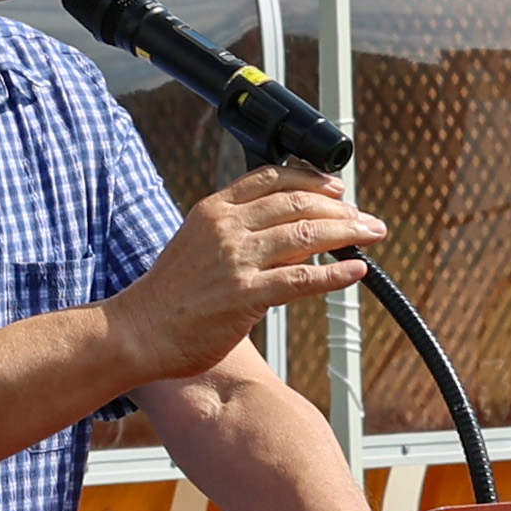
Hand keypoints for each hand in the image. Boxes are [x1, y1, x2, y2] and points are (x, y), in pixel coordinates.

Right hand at [102, 165, 386, 389]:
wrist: (138, 331)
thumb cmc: (168, 297)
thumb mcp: (196, 246)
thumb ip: (234, 234)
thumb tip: (284, 234)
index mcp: (213, 210)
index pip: (271, 179)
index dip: (311, 180)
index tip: (337, 189)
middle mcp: (227, 228)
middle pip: (297, 203)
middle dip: (340, 207)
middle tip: (365, 217)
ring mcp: (236, 260)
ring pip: (306, 234)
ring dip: (347, 233)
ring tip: (371, 235)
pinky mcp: (245, 296)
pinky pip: (301, 278)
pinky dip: (335, 273)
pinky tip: (356, 271)